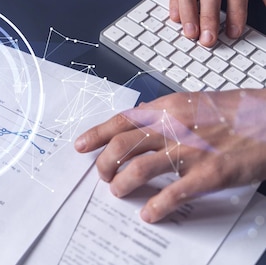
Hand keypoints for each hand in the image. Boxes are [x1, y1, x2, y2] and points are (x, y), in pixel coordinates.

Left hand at [75, 89, 265, 222]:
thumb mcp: (191, 101)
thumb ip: (162, 111)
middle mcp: (172, 127)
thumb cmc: (233, 111)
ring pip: (139, 169)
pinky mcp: (208, 175)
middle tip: (103, 175)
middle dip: (105, 164)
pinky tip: (149, 213)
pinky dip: (156, 207)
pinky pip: (172, 194)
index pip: (120, 121)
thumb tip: (137, 116)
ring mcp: (189, 151)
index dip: (96, 135)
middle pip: (121, 146)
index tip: (80, 146)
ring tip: (118, 192)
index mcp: (166, 108)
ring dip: (122, 184)